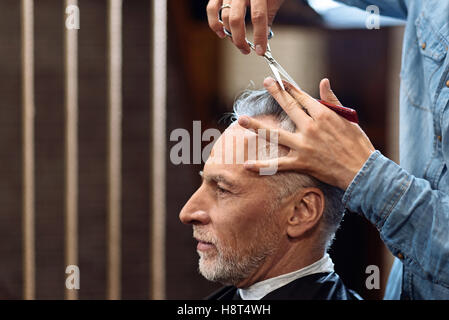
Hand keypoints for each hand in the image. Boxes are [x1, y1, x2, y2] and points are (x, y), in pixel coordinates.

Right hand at [206, 0, 284, 54]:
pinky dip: (214, 23)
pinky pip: (211, 9)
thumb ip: (269, 15)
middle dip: (240, 40)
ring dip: (231, 35)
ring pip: (224, 17)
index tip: (261, 50)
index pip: (258, 16)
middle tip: (246, 50)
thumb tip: (265, 38)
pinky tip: (222, 34)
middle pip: (236, 19)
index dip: (259, 36)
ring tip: (239, 43)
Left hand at [238, 78, 375, 189]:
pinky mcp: (301, 162)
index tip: (280, 80)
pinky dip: (262, 166)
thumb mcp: (347, 118)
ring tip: (241, 119)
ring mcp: (303, 145)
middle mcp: (310, 127)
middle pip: (288, 107)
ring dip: (257, 126)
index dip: (290, 88)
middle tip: (265, 82)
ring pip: (275, 134)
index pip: (302, 97)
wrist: (362, 170)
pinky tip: (246, 165)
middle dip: (276, 93)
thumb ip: (332, 100)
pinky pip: (277, 165)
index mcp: (323, 115)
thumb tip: (323, 82)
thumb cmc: (357, 144)